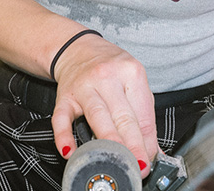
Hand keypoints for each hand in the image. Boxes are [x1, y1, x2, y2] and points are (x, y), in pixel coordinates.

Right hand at [51, 35, 158, 176]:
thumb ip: (143, 114)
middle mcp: (107, 77)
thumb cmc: (109, 67)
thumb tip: (152, 150)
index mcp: (130, 72)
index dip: (147, 140)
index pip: (143, 112)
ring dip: (109, 141)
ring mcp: (84, 86)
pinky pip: (61, 118)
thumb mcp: (132, 81)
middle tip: (138, 165)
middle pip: (123, 115)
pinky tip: (69, 150)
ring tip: (116, 160)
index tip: (149, 160)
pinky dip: (64, 136)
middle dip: (133, 144)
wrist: (77, 48)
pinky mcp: (64, 96)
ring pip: (98, 116)